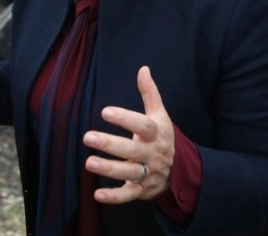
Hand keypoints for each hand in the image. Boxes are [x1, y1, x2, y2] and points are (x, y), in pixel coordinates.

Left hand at [82, 66, 174, 202]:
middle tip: (88, 137)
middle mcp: (153, 154)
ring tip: (88, 163)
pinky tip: (97, 195)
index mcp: (157, 133)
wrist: (180, 171)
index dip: (126, 119)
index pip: (143, 126)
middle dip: (111, 144)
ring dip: (109, 169)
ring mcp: (148, 173)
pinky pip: (128, 195)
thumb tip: (143, 69)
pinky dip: (114, 197)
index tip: (105, 112)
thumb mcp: (160, 115)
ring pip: (129, 173)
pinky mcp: (141, 190)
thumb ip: (150, 93)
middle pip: (132, 150)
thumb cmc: (162, 137)